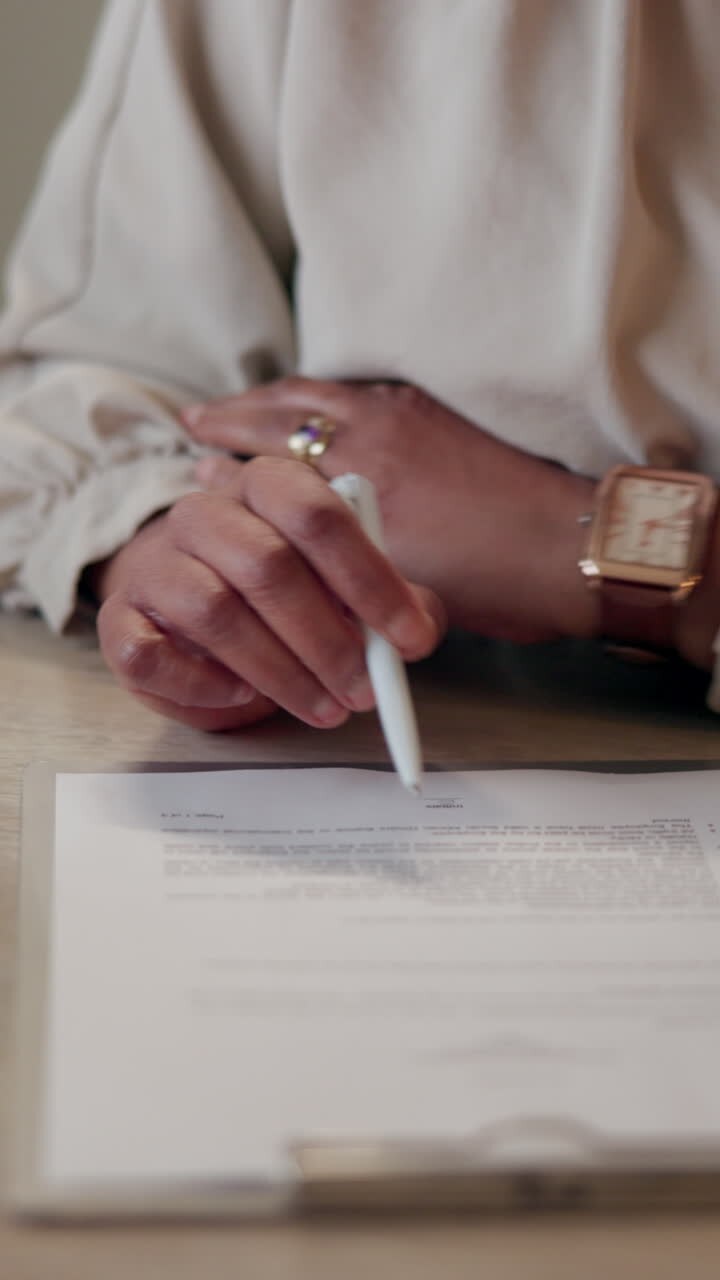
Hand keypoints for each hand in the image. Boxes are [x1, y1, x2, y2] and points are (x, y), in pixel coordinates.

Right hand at [94, 458, 443, 730]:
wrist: (180, 596)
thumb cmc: (279, 592)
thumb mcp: (345, 586)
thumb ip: (391, 600)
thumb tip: (420, 628)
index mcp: (267, 485)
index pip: (319, 514)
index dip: (370, 580)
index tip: (409, 639)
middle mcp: (204, 512)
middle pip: (267, 565)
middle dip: (325, 639)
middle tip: (363, 691)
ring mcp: (156, 563)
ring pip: (214, 611)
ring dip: (278, 671)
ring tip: (321, 707)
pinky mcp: (120, 619)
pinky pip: (148, 653)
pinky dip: (202, 682)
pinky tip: (243, 695)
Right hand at [183, 376, 598, 642]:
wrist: (573, 548)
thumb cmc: (491, 578)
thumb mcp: (399, 581)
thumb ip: (336, 555)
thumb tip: (289, 539)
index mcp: (362, 474)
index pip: (270, 451)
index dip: (226, 450)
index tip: (195, 452)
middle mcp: (377, 428)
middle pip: (285, 406)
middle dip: (236, 414)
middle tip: (200, 420)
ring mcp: (407, 413)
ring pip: (320, 393)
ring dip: (275, 400)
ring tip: (244, 408)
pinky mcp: (434, 413)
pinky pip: (356, 392)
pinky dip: (321, 398)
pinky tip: (316, 410)